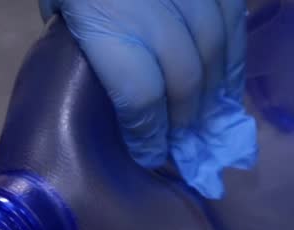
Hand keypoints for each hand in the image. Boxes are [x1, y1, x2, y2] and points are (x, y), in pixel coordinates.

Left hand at [40, 0, 247, 170]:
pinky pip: (233, 12)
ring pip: (217, 45)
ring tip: (210, 115)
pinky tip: (227, 73)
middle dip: (185, 117)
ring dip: (217, 88)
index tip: (150, 152)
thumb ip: (83, 34)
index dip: (149, 132)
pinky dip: (234, 48)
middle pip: (184, 74)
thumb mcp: (59, 0)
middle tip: (182, 140)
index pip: (139, 94)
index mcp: (101, 11)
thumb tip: (109, 77)